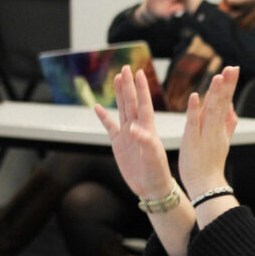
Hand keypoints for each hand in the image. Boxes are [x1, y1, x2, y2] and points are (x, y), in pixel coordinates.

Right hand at [95, 65, 173, 198]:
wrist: (152, 187)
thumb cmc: (157, 172)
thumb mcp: (153, 157)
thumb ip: (145, 141)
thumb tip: (133, 129)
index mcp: (148, 129)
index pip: (144, 104)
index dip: (141, 88)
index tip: (139, 72)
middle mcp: (137, 128)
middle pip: (132, 102)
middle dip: (129, 85)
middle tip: (126, 68)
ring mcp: (127, 135)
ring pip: (122, 110)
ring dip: (120, 95)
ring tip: (117, 79)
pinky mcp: (119, 144)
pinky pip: (110, 127)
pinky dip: (104, 117)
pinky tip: (97, 107)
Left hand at [178, 65, 239, 197]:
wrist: (206, 185)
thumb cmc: (212, 164)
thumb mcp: (224, 141)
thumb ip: (228, 124)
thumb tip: (232, 107)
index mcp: (221, 127)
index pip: (227, 101)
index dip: (230, 85)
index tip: (233, 68)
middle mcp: (215, 129)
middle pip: (222, 103)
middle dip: (227, 84)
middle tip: (233, 67)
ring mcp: (205, 135)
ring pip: (211, 111)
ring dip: (215, 93)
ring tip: (219, 76)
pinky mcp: (192, 142)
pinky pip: (194, 124)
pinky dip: (195, 110)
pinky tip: (196, 96)